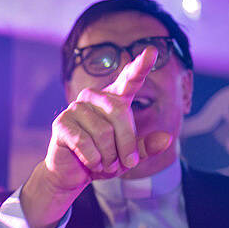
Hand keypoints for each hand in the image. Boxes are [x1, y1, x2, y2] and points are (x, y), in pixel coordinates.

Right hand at [43, 47, 172, 195]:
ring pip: (103, 132)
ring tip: (104, 164)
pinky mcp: (61, 122)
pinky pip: (85, 142)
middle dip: (126, 143)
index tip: (152, 51)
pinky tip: (90, 163)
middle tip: (126, 164)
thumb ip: (146, 147)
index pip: (129, 80)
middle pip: (119, 112)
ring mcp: (76, 107)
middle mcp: (94, 97)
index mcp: (113, 99)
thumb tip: (166, 139)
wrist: (72, 175)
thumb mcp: (128, 157)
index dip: (140, 66)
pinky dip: (93, 160)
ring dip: (108, 157)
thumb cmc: (102, 160)